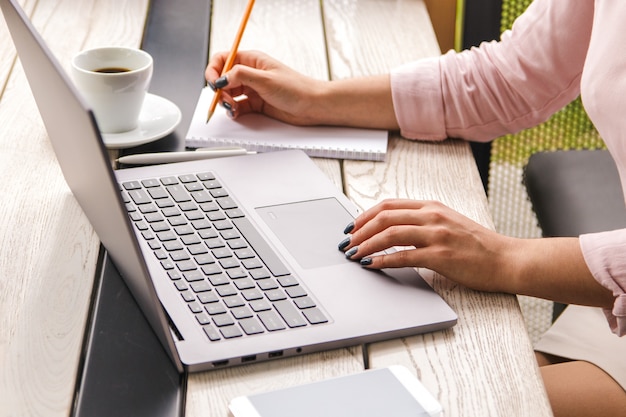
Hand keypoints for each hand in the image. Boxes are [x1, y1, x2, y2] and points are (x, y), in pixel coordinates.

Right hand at [205, 50, 399, 129]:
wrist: (313, 106)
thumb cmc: (297, 88)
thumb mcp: (265, 79)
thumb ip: (240, 76)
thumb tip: (221, 77)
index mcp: (252, 60)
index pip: (223, 60)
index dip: (214, 70)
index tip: (214, 83)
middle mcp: (250, 73)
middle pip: (223, 79)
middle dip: (219, 90)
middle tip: (223, 99)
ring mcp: (253, 89)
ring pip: (229, 94)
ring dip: (226, 102)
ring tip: (232, 108)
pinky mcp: (256, 104)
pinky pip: (238, 107)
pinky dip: (234, 111)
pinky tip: (236, 113)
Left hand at [338, 199, 516, 292]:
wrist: (506, 259)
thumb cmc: (477, 245)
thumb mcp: (448, 223)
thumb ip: (422, 222)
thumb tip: (391, 229)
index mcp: (432, 206)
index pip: (389, 205)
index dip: (365, 215)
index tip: (352, 227)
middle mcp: (432, 216)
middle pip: (385, 216)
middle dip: (360, 230)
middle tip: (347, 242)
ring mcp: (437, 235)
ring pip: (390, 234)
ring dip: (366, 245)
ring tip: (353, 254)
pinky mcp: (441, 256)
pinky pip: (404, 256)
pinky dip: (383, 260)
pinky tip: (372, 265)